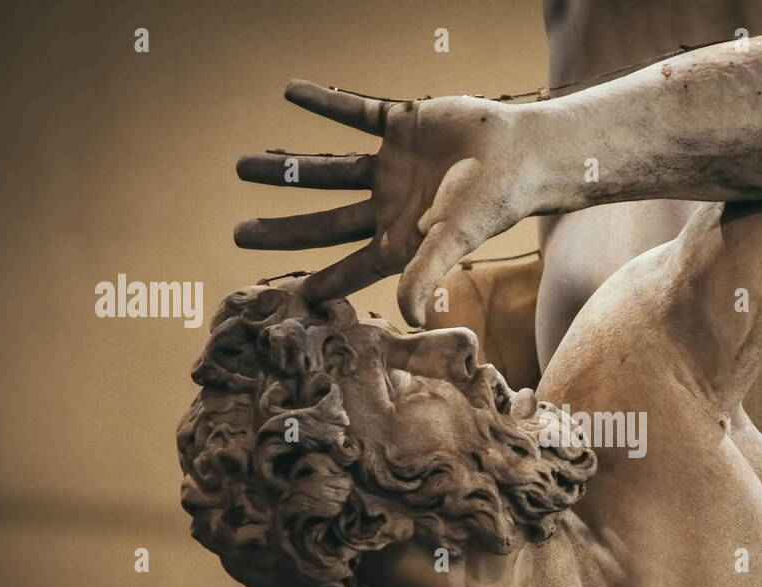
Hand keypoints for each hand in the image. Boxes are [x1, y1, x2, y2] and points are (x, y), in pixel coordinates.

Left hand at [234, 80, 525, 325]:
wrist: (521, 149)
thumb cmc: (493, 201)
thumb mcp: (453, 240)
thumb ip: (423, 275)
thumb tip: (406, 320)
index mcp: (401, 239)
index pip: (353, 266)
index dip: (322, 282)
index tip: (289, 296)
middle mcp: (391, 205)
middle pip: (326, 222)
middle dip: (283, 228)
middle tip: (240, 234)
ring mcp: (393, 165)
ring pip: (329, 170)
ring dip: (287, 169)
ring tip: (244, 167)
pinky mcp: (401, 124)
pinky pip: (355, 110)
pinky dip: (325, 101)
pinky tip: (292, 92)